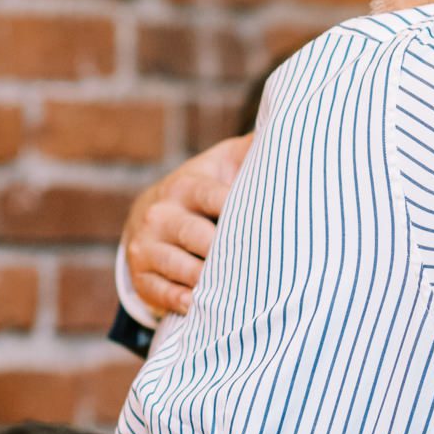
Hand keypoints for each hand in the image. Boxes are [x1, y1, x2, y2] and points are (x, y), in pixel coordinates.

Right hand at [123, 134, 251, 317]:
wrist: (150, 216)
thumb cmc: (203, 190)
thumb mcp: (223, 164)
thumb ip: (252, 151)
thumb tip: (292, 126)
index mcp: (185, 186)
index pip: (211, 196)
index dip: (235, 209)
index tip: (267, 221)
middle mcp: (161, 214)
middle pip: (197, 237)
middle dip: (227, 252)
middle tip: (263, 265)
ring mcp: (146, 247)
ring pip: (182, 269)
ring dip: (211, 283)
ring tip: (241, 292)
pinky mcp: (140, 277)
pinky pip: (164, 295)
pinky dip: (185, 302)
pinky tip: (205, 307)